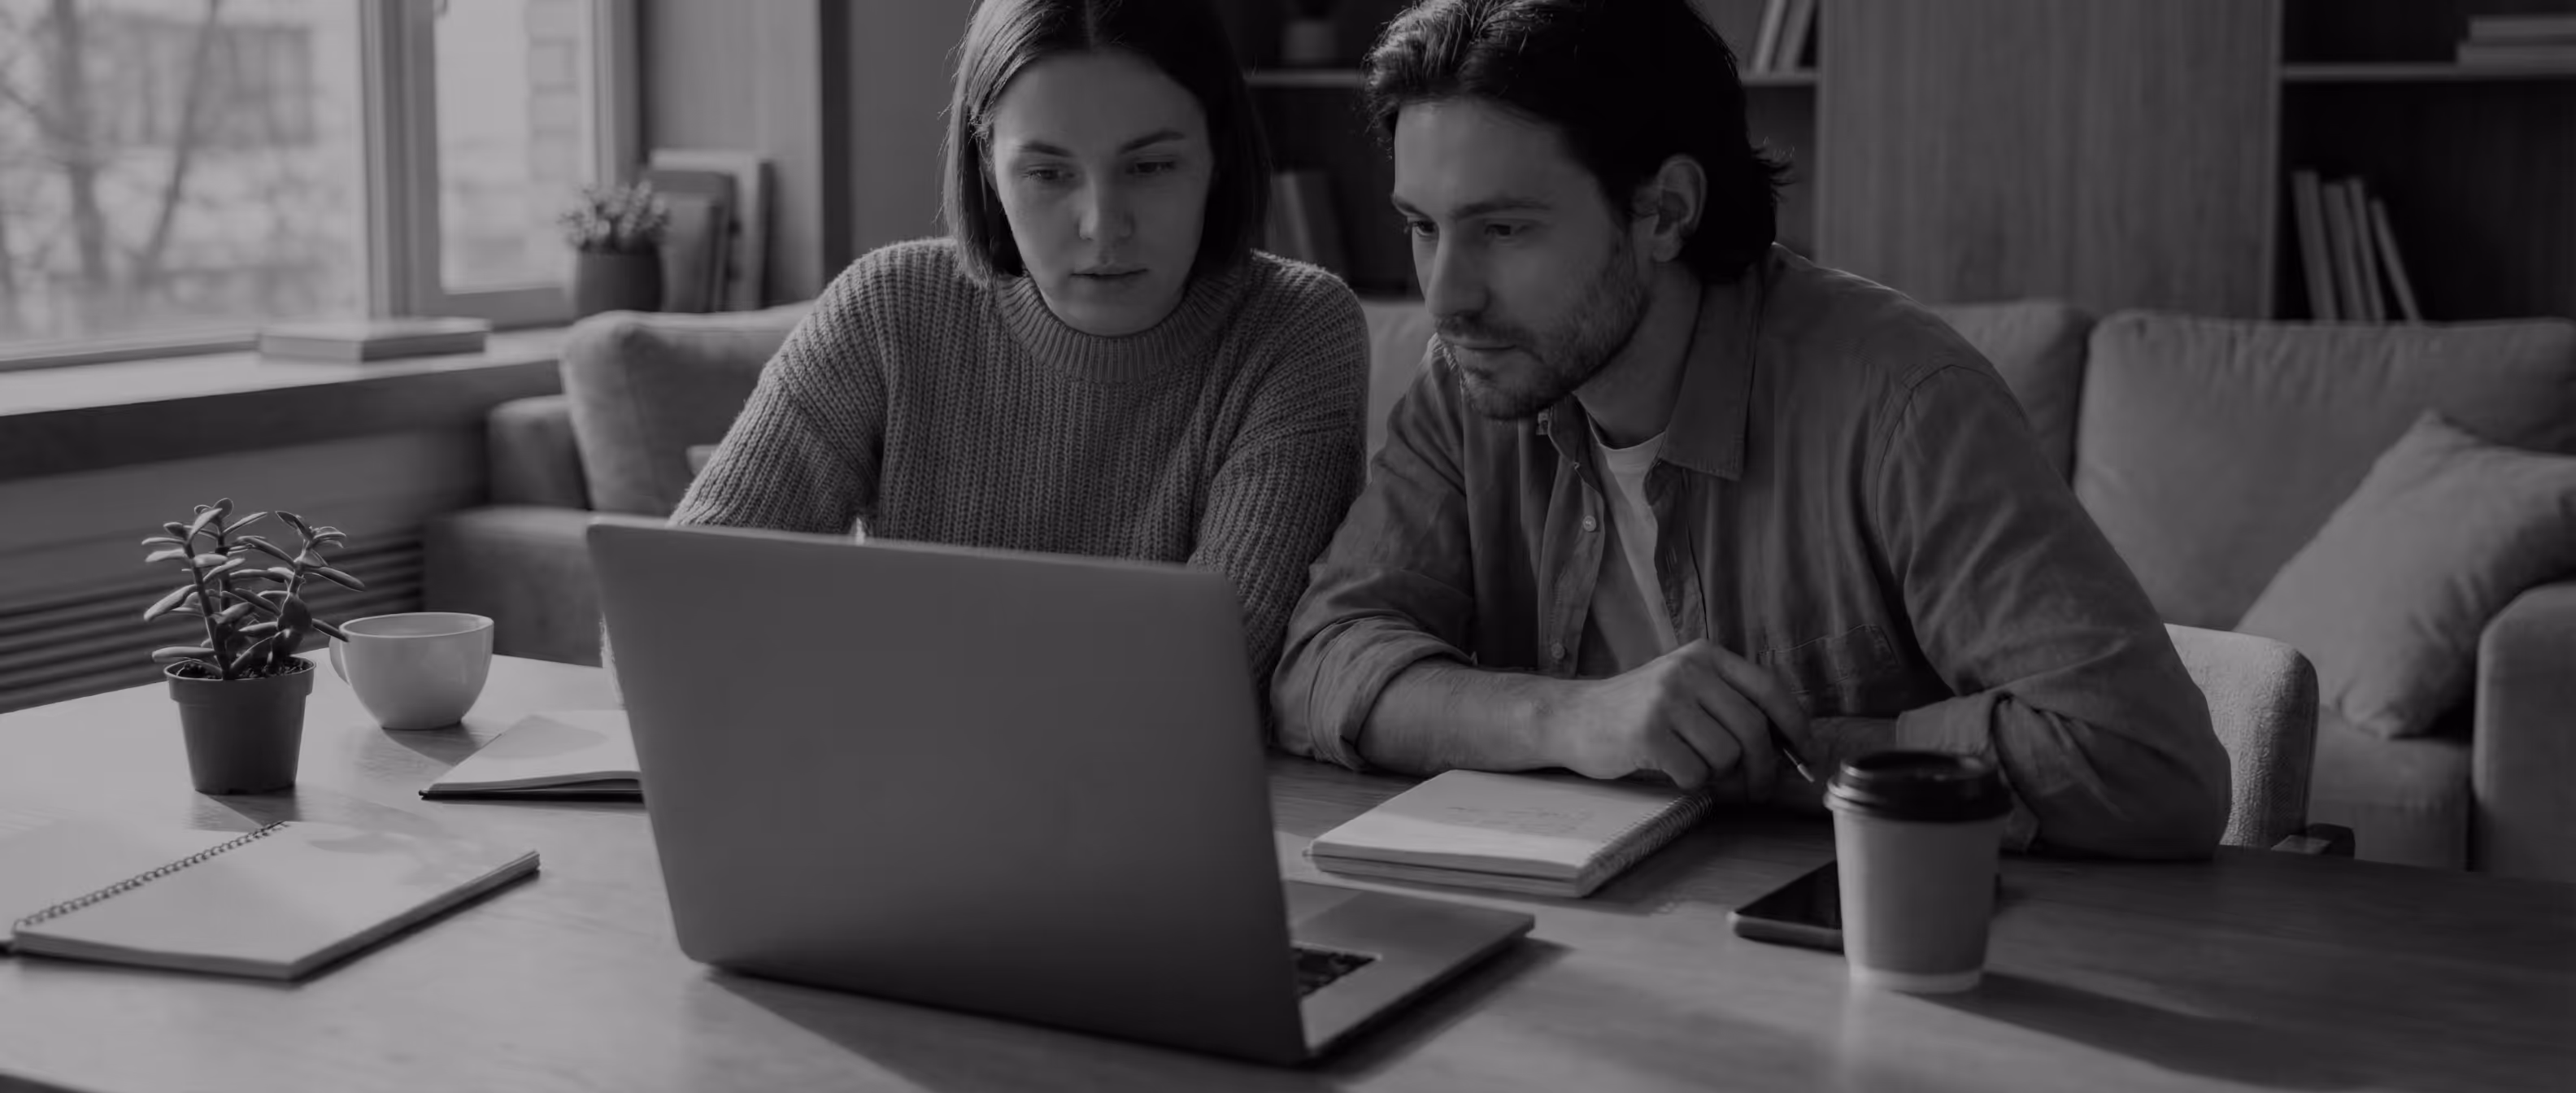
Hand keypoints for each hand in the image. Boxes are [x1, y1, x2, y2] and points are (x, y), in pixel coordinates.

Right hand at [1543, 640, 1808, 795]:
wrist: (1572, 717)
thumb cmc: (1636, 711)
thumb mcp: (1684, 688)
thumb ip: (1730, 703)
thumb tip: (1789, 747)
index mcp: (1705, 656)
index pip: (1770, 690)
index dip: (1796, 727)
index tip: (1807, 756)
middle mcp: (1688, 671)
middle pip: (1753, 729)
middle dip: (1764, 769)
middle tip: (1759, 790)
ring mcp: (1666, 700)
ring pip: (1726, 755)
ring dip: (1719, 776)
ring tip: (1694, 767)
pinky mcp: (1647, 733)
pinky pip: (1695, 773)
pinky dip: (1689, 782)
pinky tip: (1669, 770)